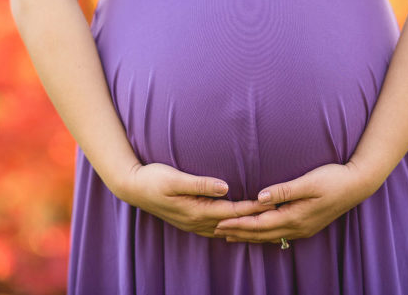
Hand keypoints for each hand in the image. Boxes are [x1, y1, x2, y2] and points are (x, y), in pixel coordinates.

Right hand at [114, 162, 277, 237]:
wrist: (132, 188)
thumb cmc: (153, 178)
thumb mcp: (176, 178)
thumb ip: (201, 184)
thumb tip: (226, 187)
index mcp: (196, 210)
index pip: (232, 211)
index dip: (252, 207)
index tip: (271, 203)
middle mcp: (196, 221)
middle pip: (232, 223)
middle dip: (253, 220)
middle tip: (275, 215)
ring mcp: (192, 224)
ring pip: (224, 230)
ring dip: (242, 227)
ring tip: (261, 224)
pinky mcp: (188, 221)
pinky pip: (215, 229)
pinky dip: (229, 228)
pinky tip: (235, 226)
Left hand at [212, 162, 378, 243]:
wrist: (358, 184)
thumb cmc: (333, 179)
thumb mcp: (308, 182)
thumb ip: (283, 190)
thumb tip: (259, 197)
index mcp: (295, 216)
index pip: (259, 224)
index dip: (238, 224)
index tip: (219, 222)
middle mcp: (297, 227)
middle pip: (261, 234)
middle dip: (238, 233)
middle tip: (216, 232)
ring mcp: (303, 228)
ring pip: (270, 236)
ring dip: (249, 236)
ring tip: (231, 236)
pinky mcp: (307, 225)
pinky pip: (279, 234)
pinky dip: (263, 234)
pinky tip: (258, 233)